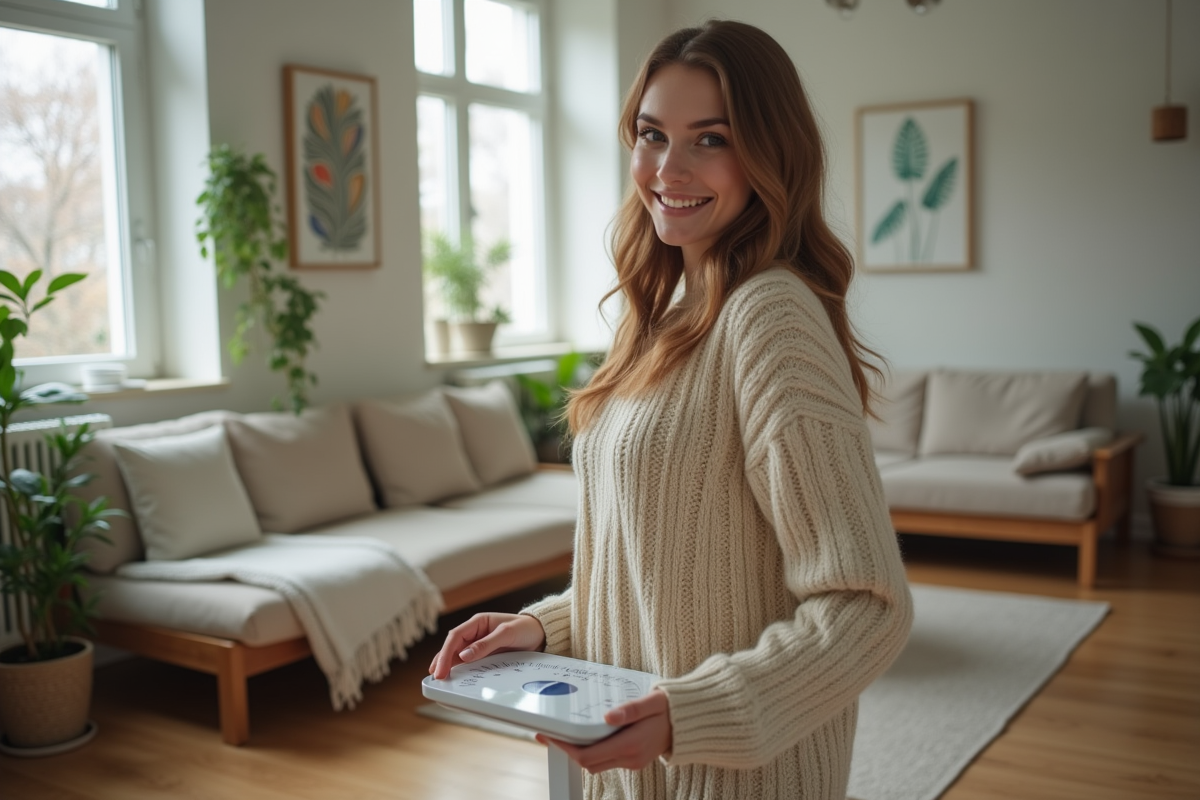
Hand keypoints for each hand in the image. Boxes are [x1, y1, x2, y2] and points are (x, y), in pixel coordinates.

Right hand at [428, 612, 545, 679]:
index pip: (455, 636)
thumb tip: (464, 655)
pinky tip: (454, 677)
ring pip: (458, 654)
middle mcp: (475, 633)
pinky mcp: (485, 654)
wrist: (541, 634)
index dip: (445, 653)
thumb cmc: (525, 629)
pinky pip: (469, 662)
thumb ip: (486, 644)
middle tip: (436, 677)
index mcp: (478, 622)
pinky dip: (460, 669)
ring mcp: (479, 644)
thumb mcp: (507, 634)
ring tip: (439, 678)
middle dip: (442, 660)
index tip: (440, 668)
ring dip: (448, 665)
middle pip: (453, 646)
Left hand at [537, 689, 671, 773]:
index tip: (551, 735)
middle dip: (567, 750)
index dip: (566, 748)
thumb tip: (607, 716)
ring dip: (579, 752)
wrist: (689, 723)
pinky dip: (593, 751)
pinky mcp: (634, 761)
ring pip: (596, 764)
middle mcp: (630, 758)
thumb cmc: (671, 708)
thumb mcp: (653, 701)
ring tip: (564, 734)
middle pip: (588, 763)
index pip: (588, 755)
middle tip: (551, 733)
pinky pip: (606, 761)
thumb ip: (631, 709)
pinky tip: (586, 736)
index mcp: (631, 744)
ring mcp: (632, 762)